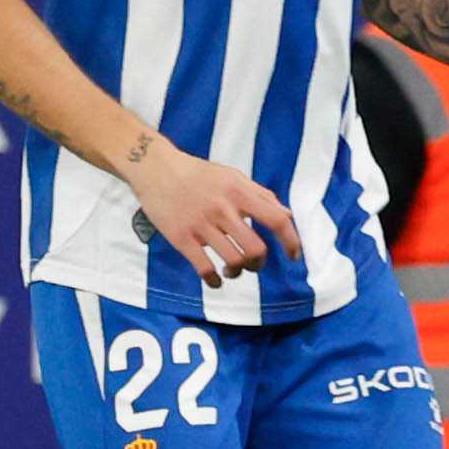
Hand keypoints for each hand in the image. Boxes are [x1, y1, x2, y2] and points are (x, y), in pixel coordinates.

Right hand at [126, 139, 298, 288]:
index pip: (275, 219)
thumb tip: (287, 215)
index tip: (293, 255)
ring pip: (232, 261)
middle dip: (259, 263)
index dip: (290, 240)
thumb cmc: (199, 174)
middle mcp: (222, 209)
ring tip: (232, 270)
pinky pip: (204, 268)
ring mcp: (201, 225)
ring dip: (238, 272)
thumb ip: (261, 195)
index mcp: (238, 192)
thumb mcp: (232, 176)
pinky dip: (214, 280)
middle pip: (255, 249)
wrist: (156, 169)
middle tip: (253, 264)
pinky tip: (215, 279)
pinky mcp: (181, 238)